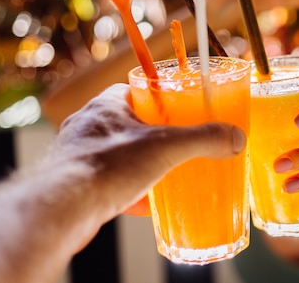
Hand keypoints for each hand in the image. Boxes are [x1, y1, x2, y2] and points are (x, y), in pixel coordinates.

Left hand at [52, 83, 245, 220]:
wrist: (63, 208)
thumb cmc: (108, 166)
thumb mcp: (167, 146)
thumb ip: (203, 138)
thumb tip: (234, 137)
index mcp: (108, 104)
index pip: (137, 90)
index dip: (160, 98)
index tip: (179, 110)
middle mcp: (90, 125)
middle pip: (131, 123)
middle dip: (154, 135)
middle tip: (177, 146)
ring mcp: (80, 154)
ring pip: (118, 153)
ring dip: (141, 163)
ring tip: (164, 175)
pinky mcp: (76, 183)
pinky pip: (108, 181)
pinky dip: (128, 189)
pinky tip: (145, 204)